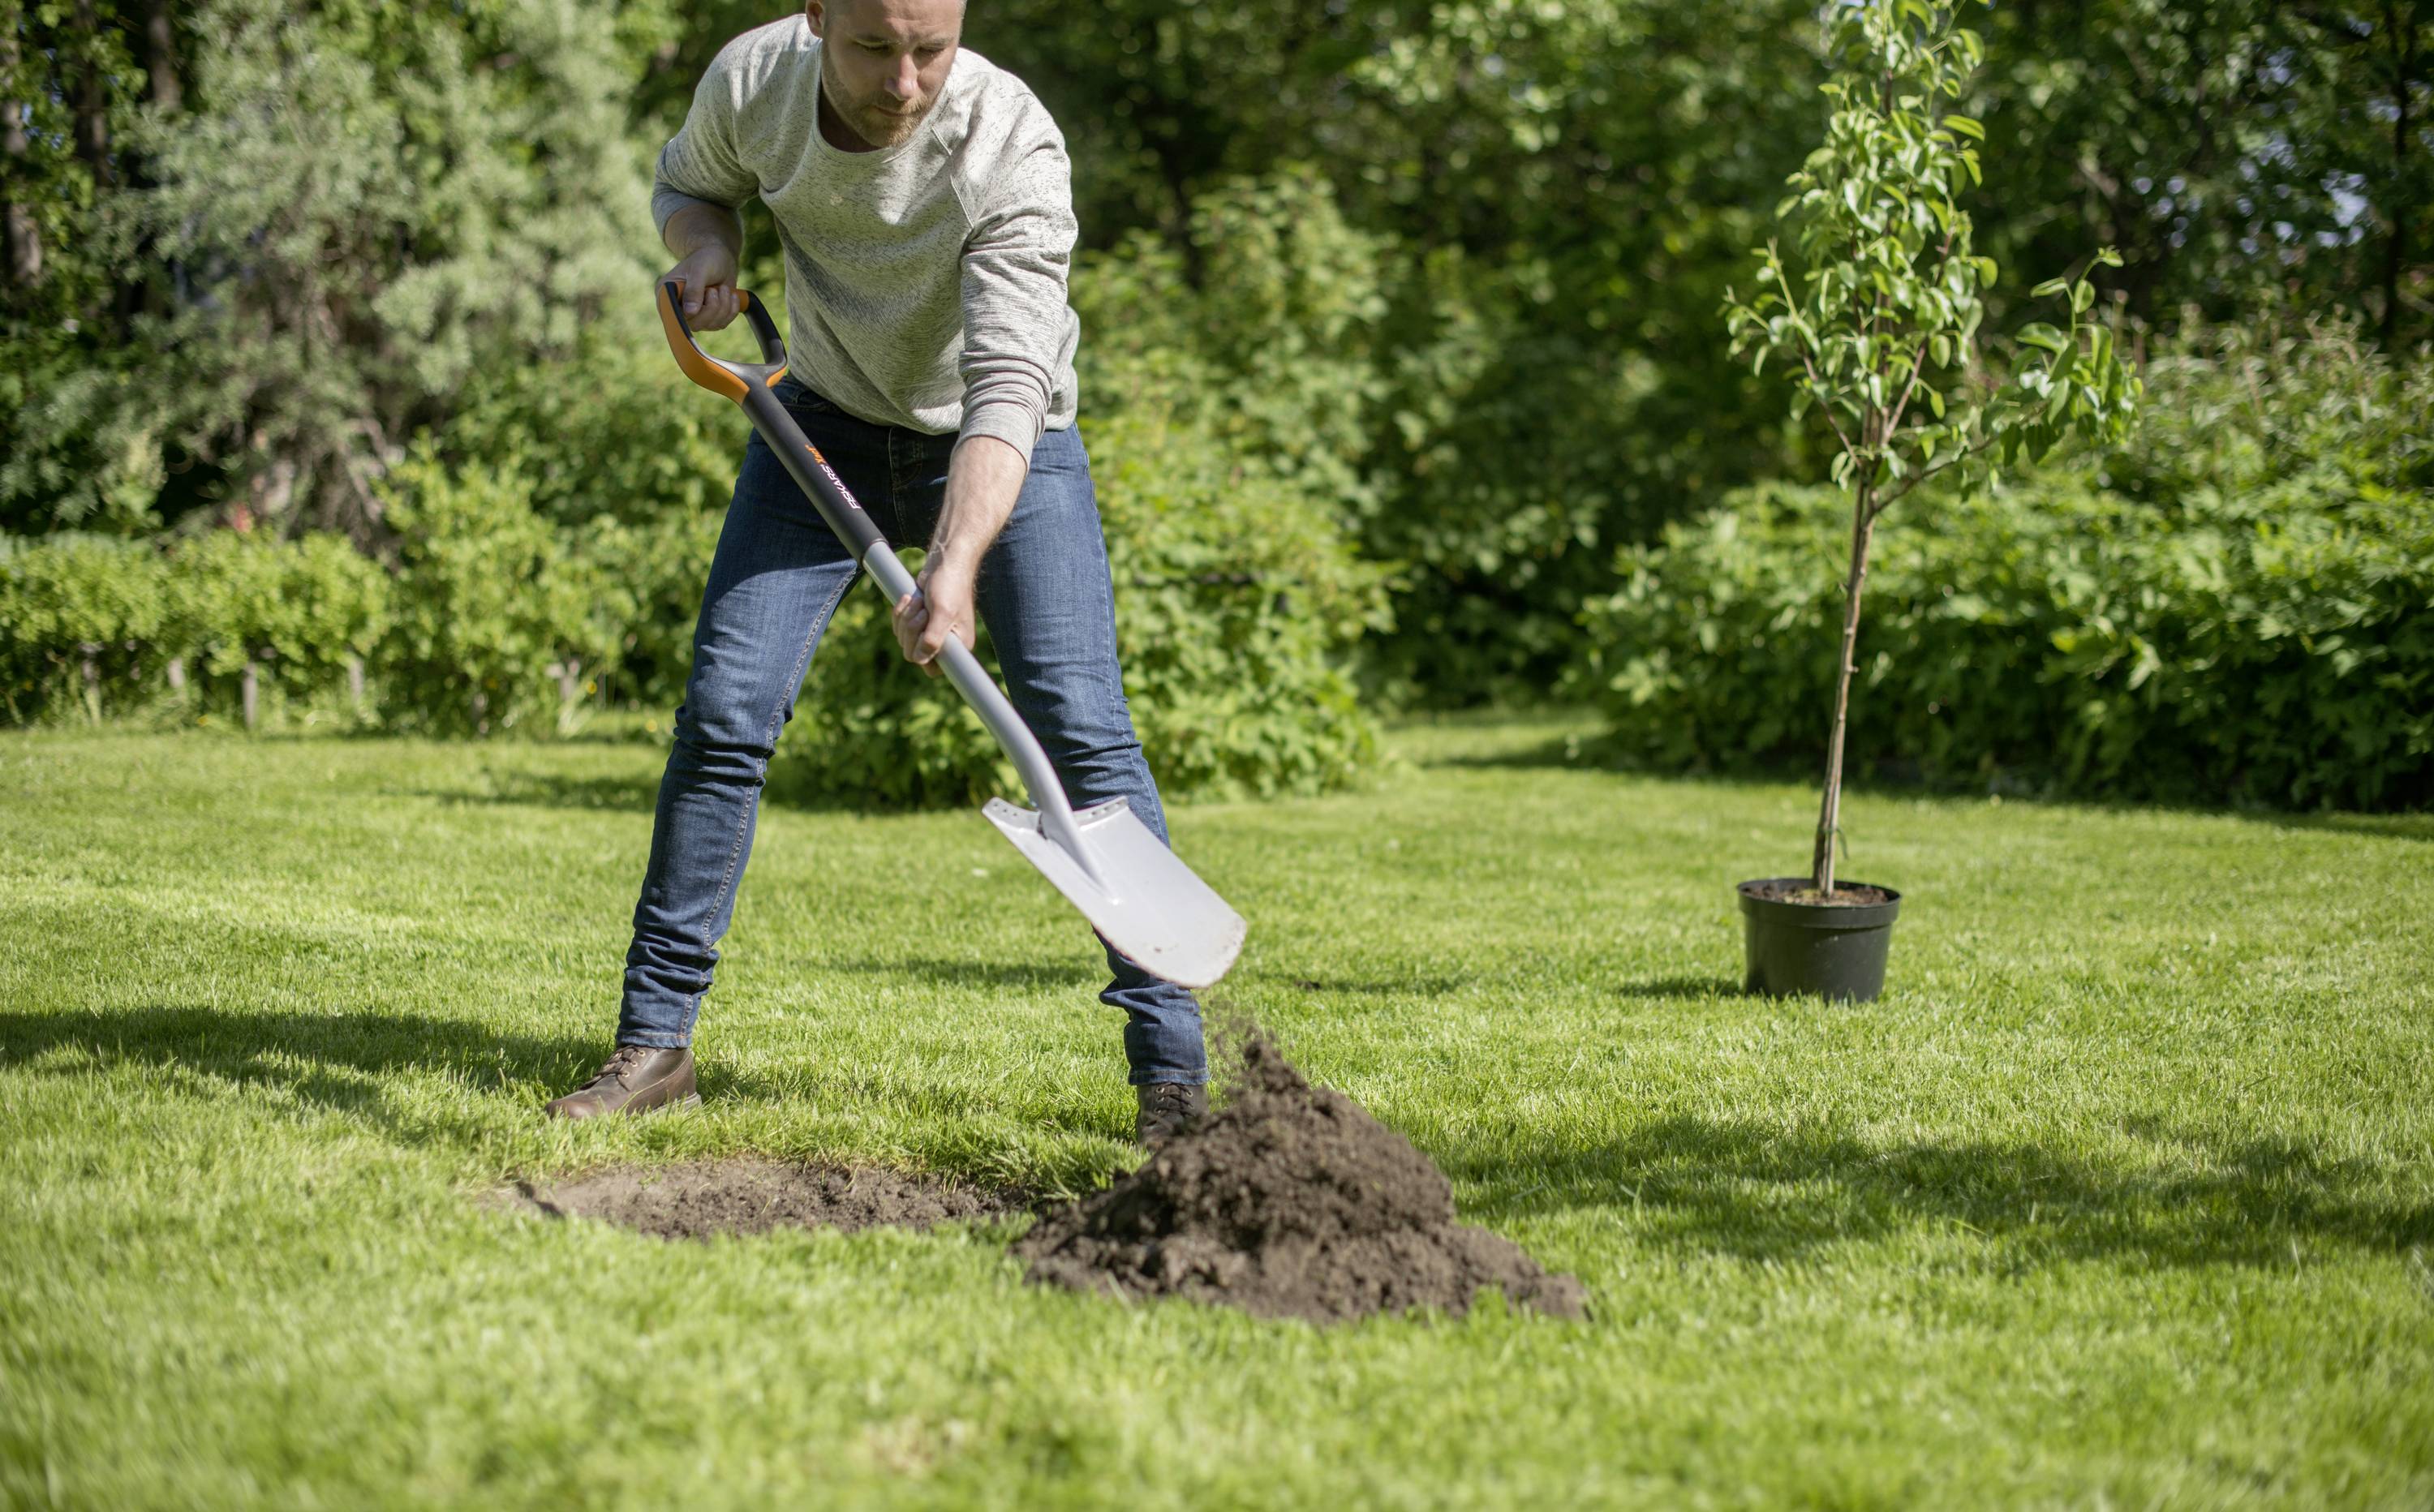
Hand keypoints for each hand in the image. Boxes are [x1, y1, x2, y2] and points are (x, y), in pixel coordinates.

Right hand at [666, 240, 740, 330]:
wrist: (721, 258)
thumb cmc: (706, 259)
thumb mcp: (700, 270)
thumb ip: (694, 290)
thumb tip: (690, 313)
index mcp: (666, 294)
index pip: (671, 315)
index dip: (686, 316)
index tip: (699, 308)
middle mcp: (678, 308)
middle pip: (694, 324)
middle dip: (712, 308)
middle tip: (715, 290)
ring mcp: (694, 315)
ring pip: (710, 325)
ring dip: (723, 306)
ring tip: (723, 289)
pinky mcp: (709, 318)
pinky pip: (722, 323)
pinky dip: (731, 310)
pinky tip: (730, 295)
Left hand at [892, 560, 977, 677]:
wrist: (945, 563)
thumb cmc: (950, 586)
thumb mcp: (942, 613)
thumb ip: (932, 639)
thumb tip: (920, 660)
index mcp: (957, 646)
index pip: (933, 669)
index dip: (922, 655)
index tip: (922, 635)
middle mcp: (944, 643)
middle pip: (913, 653)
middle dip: (912, 630)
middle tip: (922, 611)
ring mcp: (930, 632)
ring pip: (904, 640)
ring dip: (906, 618)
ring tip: (919, 601)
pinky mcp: (919, 622)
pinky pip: (900, 628)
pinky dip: (900, 613)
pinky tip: (910, 599)